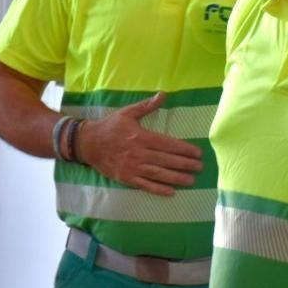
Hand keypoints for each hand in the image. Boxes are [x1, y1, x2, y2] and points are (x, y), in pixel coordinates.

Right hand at [76, 93, 203, 194]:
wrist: (87, 143)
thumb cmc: (109, 127)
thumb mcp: (127, 113)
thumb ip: (146, 106)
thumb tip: (163, 94)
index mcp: (141, 137)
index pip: (167, 144)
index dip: (184, 149)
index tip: (197, 153)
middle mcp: (139, 153)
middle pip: (166, 160)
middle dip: (184, 164)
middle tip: (200, 167)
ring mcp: (132, 167)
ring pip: (158, 174)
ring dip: (176, 178)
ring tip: (191, 180)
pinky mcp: (126, 178)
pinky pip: (145, 185)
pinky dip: (158, 189)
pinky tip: (171, 192)